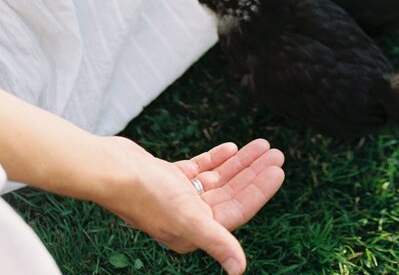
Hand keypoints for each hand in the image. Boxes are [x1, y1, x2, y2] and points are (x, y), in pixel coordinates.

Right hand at [97, 136, 284, 274]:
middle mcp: (189, 216)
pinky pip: (201, 168)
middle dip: (255, 173)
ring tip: (262, 145)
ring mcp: (179, 196)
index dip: (260, 191)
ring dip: (241, 163)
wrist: (111, 171)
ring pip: (220, 179)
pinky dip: (217, 159)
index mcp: (195, 231)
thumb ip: (216, 242)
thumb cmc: (147, 196)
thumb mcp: (188, 219)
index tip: (278, 170)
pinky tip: (232, 148)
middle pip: (232, 193)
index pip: (237, 211)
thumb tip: (240, 270)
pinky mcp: (170, 177)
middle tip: (276, 152)